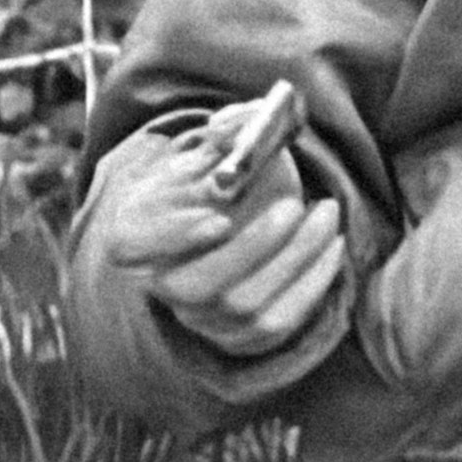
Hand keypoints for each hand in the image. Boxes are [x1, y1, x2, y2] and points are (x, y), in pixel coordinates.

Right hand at [86, 112, 347, 360]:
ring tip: (328, 212)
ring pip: (244, 304)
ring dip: (295, 257)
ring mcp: (200, 317)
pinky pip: (279, 321)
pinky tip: (331, 245)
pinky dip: (313, 282)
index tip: (219, 218)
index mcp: (137, 234)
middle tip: (295, 207)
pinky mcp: (241, 335)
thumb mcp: (222, 149)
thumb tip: (235, 126)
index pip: (130, 246)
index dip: (173, 236)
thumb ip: (229, 131)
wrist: (244, 217)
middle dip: (254, 245)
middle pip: (195, 286)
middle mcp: (162, 283)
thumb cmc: (228, 180)